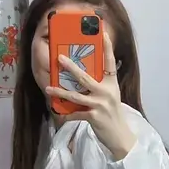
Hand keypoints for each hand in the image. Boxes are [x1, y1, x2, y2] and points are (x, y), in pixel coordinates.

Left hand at [46, 32, 136, 160]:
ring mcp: (100, 104)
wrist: (119, 135)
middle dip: (70, 67)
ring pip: (75, 95)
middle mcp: (106, 92)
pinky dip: (67, 113)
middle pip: (85, 77)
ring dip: (60, 92)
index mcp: (112, 84)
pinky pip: (75, 113)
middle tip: (59, 58)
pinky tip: (59, 112)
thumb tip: (84, 76)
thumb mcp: (111, 96)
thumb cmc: (113, 114)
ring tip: (48, 88)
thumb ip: (102, 85)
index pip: (110, 62)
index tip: (104, 33)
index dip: (107, 47)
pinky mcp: (94, 116)